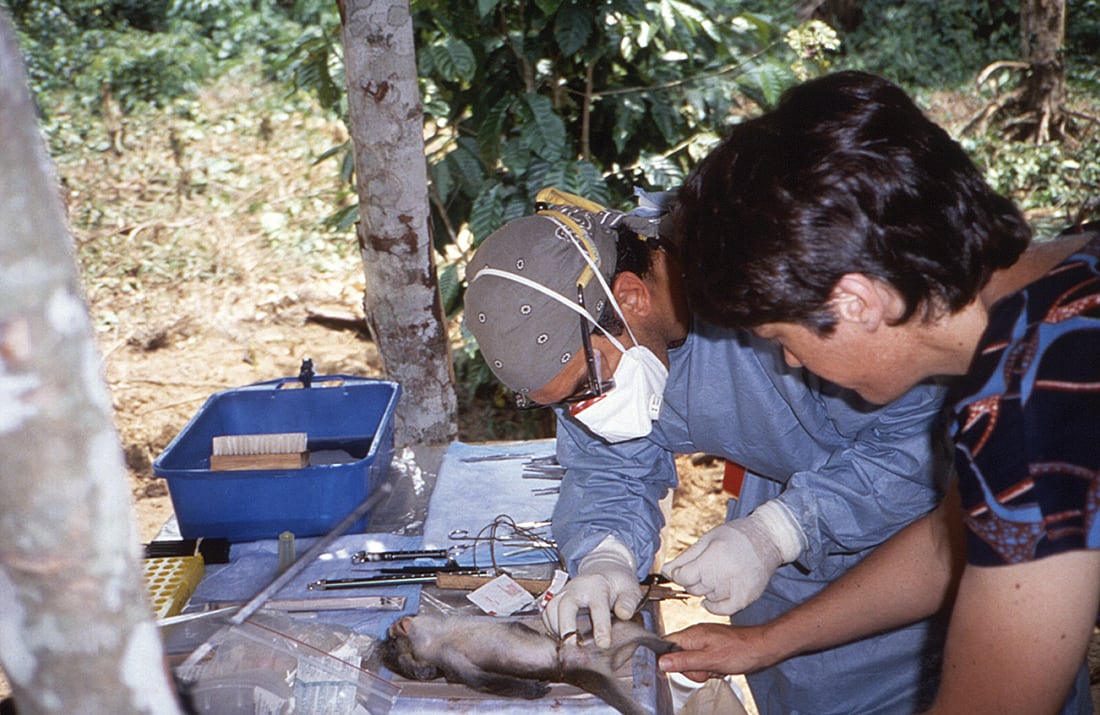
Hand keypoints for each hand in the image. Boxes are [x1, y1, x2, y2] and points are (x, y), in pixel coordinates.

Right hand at [542, 535, 641, 647]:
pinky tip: (562, 639)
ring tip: (568, 646)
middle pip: (565, 605)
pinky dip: (551, 628)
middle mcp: (577, 588)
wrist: (604, 571)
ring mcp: (564, 593)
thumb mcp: (631, 589)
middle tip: (572, 647)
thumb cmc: (617, 584)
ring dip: (557, 629)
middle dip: (566, 627)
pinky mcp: (557, 599)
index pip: (598, 606)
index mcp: (598, 586)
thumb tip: (623, 615)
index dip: (600, 626)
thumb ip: (629, 602)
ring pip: (552, 609)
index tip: (603, 644)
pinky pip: (547, 614)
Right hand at [658, 622, 781, 679]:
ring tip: (715, 668)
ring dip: (702, 670)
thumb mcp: (709, 660)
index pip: (665, 644)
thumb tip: (661, 662)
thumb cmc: (740, 651)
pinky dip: (709, 668)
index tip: (679, 668)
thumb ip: (684, 661)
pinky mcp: (712, 647)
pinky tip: (720, 668)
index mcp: (691, 634)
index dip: (667, 659)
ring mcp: (704, 641)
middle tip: (705, 669)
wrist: (762, 648)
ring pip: (690, 662)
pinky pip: (702, 662)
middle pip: (677, 656)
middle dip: (690, 669)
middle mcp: (695, 635)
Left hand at [663, 499, 803, 614]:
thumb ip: (685, 558)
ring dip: (706, 589)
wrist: (768, 539)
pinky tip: (710, 598)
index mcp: (713, 557)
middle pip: (694, 588)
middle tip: (703, 567)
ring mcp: (737, 587)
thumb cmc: (735, 536)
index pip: (683, 577)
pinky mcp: (746, 597)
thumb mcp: (707, 540)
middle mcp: (725, 574)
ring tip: (717, 573)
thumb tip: (665, 571)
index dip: (679, 574)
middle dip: (692, 580)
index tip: (683, 569)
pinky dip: (713, 606)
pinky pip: (723, 609)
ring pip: (707, 597)